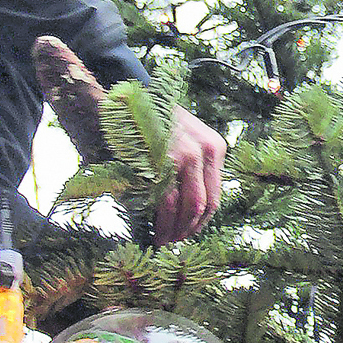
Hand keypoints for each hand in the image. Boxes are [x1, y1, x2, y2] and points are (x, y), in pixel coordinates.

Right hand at [152, 105, 225, 243]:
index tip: (188, 232)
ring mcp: (187, 156)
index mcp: (214, 147)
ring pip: (190, 207)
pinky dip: (164, 225)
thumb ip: (191, 170)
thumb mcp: (183, 139)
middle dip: (190, 229)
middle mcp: (205, 151)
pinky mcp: (165, 162)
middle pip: (206, 205)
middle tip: (175, 242)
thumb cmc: (152, 124)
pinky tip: (157, 235)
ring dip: (178, 231)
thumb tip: (187, 213)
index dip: (201, 220)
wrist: (127, 100)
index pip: (215, 195)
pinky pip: (169, 202)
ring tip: (165, 241)